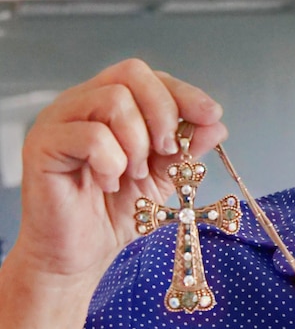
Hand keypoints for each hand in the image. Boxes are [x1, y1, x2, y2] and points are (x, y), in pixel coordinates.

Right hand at [15, 58, 227, 282]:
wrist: (80, 254)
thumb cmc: (116, 210)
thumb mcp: (165, 174)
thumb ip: (188, 146)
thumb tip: (217, 124)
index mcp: (109, 103)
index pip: (148, 75)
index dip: (183, 92)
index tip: (210, 115)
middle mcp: (81, 102)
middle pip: (131, 74)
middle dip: (163, 112)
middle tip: (168, 150)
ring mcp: (58, 120)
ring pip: (113, 100)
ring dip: (137, 142)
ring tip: (132, 172)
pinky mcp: (42, 144)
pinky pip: (91, 135)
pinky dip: (112, 162)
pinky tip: (108, 182)